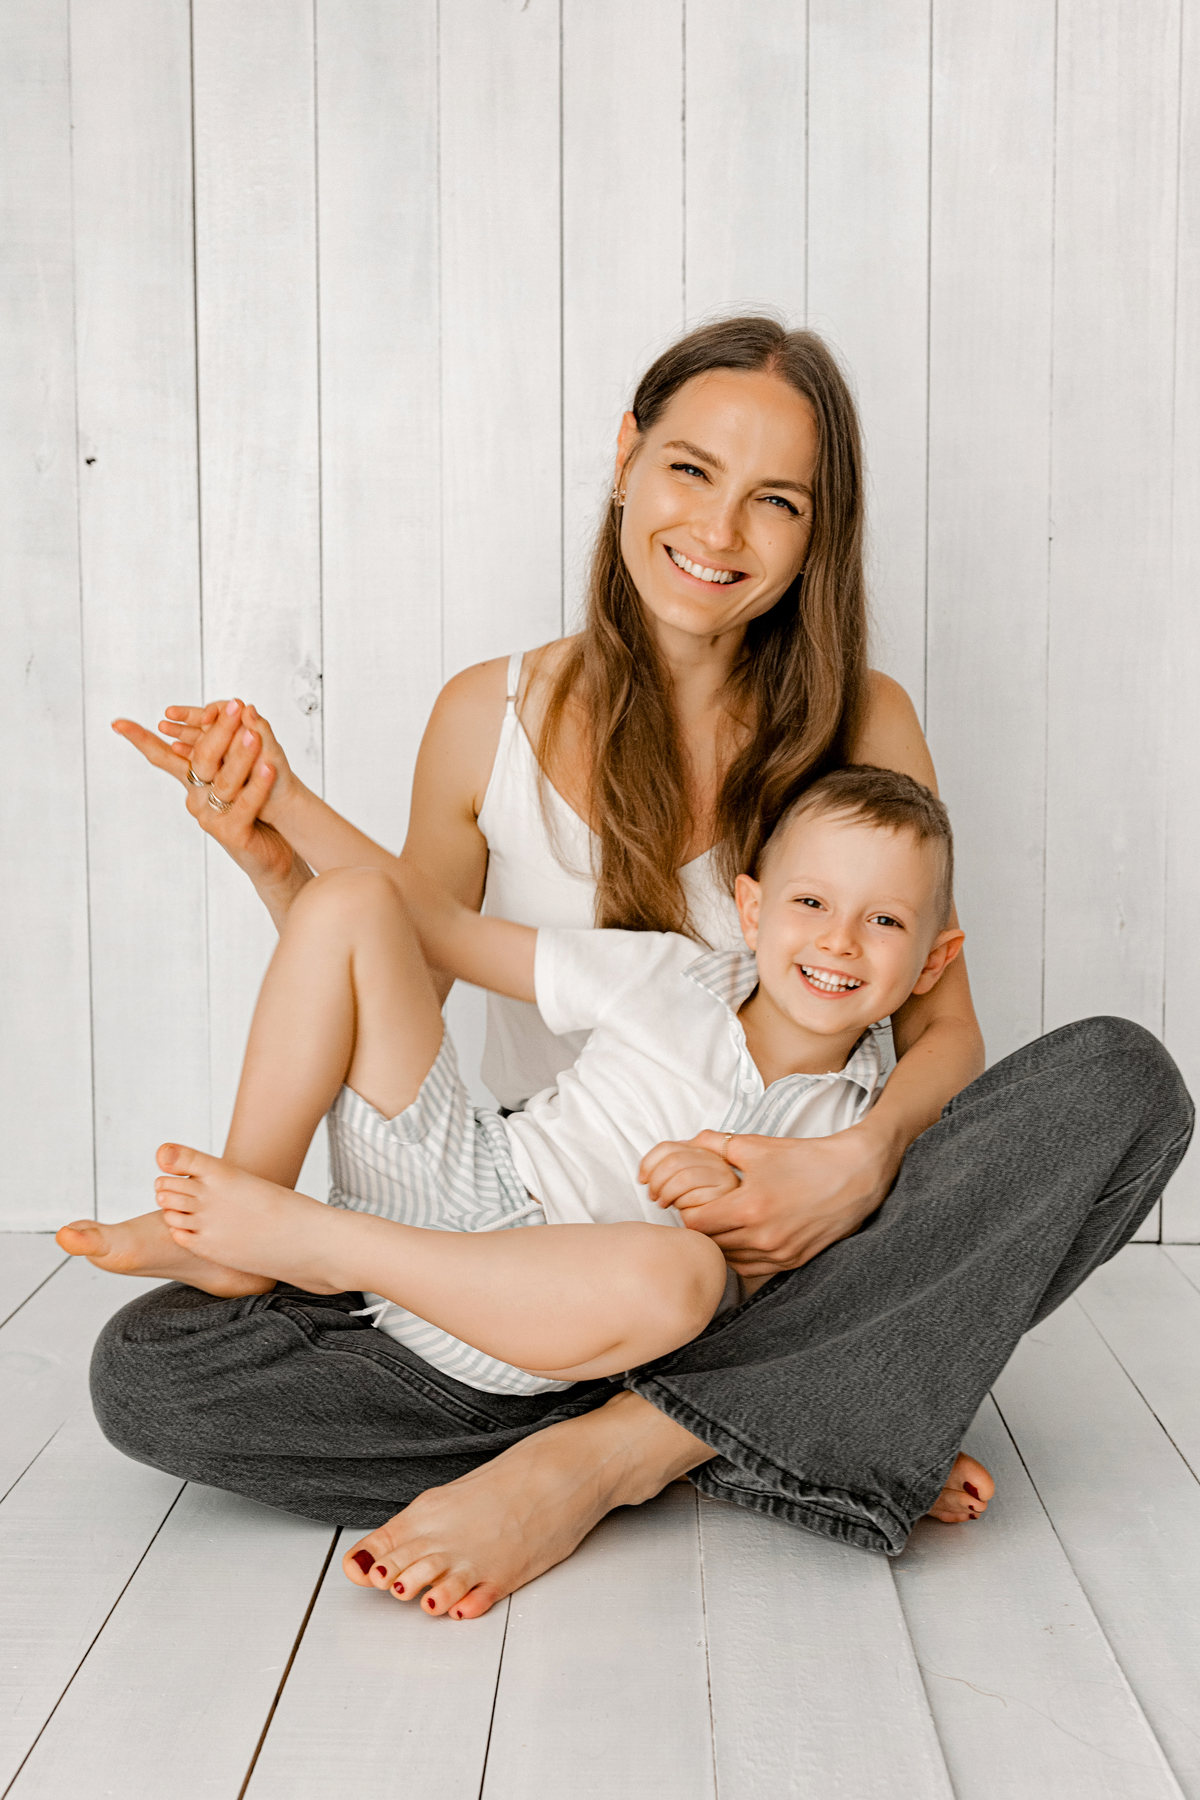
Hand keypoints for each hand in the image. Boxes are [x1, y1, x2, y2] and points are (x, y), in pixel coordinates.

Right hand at [112, 699, 304, 899]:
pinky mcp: (232, 834)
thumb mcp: (242, 776)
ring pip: (225, 781)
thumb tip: (243, 708)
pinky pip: (244, 804)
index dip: (141, 740)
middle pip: (201, 759)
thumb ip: (234, 748)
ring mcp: (212, 818)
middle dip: (218, 729)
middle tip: (233, 704)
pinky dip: (257, 784)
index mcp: (194, 783)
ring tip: (253, 734)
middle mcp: (197, 800)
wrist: (275, 856)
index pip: (163, 757)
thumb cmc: (259, 812)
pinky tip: (269, 766)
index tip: (117, 723)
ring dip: (240, 755)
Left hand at [639, 1138, 741, 1212]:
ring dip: (667, 1195)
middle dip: (656, 1181)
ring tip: (666, 1204)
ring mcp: (724, 1180)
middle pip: (673, 1162)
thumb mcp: (687, 1180)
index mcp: (704, 1152)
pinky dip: (682, 1207)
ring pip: (683, 1179)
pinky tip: (684, 1212)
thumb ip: (671, 1168)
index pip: (667, 1147)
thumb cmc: (704, 1204)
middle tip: (654, 1196)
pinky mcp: (728, 1202)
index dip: (648, 1162)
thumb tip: (646, 1172)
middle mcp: (716, 1162)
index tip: (642, 1179)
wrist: (734, 1225)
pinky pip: (694, 1200)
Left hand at [674, 1122, 901, 1275]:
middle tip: (708, 1210)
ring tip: (726, 1223)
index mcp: (749, 1208)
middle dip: (705, 1227)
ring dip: (723, 1244)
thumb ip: (717, 1144)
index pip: (697, 1224)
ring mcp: (780, 1253)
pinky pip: (753, 1269)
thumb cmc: (805, 1158)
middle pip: (712, 1244)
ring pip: (731, 1260)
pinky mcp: (794, 1261)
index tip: (695, 1200)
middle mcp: (763, 1237)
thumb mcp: (757, 1146)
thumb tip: (689, 1140)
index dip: (690, 1211)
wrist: (854, 1175)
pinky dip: (743, 1256)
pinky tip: (746, 1237)